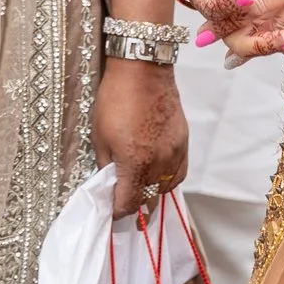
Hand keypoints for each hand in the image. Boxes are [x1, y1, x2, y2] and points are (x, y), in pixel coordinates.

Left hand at [93, 59, 187, 220]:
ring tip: (142, 190)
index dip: (117, 212)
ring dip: (153, 193)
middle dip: (136, 207)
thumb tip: (109, 182)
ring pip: (167, 188)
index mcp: (135, 163)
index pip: (129, 203)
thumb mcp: (100, 136)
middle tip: (125, 208)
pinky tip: (159, 175)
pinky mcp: (184, 140)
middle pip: (150, 199)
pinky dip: (169, 179)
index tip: (111, 213)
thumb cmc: (115, 99)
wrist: (143, 70)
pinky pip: (179, 171)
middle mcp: (159, 162)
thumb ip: (106, 165)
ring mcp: (175, 151)